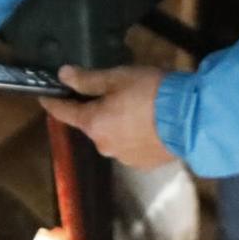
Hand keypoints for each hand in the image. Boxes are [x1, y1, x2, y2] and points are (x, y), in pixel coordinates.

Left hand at [39, 65, 177, 171]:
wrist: (192, 119)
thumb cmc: (153, 93)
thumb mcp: (118, 78)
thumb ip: (88, 79)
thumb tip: (63, 75)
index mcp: (93, 125)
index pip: (64, 112)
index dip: (53, 102)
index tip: (46, 96)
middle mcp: (103, 146)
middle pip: (91, 124)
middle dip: (96, 109)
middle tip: (113, 92)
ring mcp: (124, 158)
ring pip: (112, 136)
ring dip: (117, 123)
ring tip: (137, 107)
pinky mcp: (144, 164)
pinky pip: (131, 146)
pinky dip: (134, 135)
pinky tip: (149, 123)